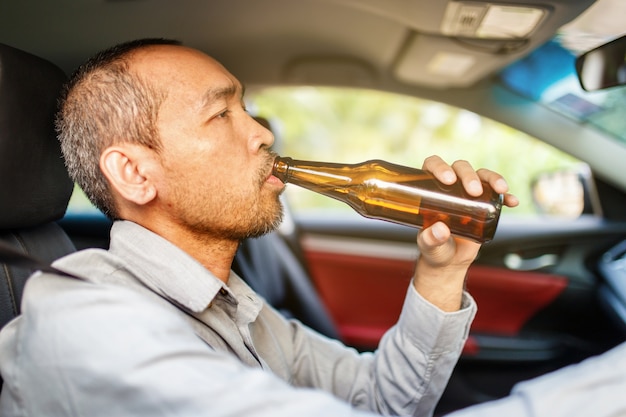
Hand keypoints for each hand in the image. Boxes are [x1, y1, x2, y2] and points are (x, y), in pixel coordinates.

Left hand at [412, 156, 518, 310]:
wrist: (450, 259)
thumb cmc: (434, 247)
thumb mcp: (429, 245)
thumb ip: (430, 240)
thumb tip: (440, 229)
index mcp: (430, 188)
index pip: (433, 166)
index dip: (440, 166)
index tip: (448, 180)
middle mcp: (450, 186)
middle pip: (460, 168)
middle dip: (469, 175)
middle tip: (474, 191)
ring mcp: (469, 193)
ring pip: (481, 175)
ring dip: (492, 178)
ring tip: (501, 190)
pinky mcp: (485, 204)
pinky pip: (497, 195)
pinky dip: (506, 196)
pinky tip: (512, 201)